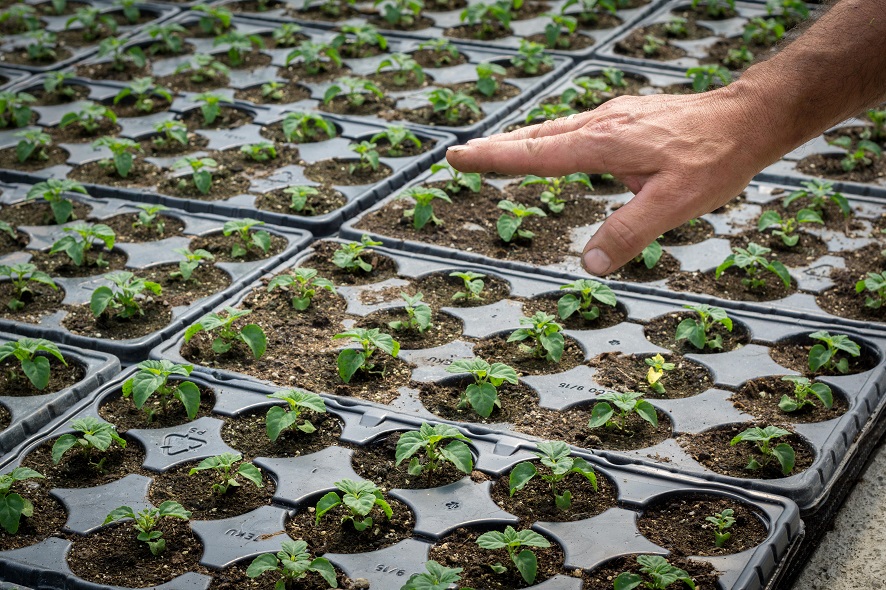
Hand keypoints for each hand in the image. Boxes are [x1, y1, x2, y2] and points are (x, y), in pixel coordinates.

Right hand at [446, 85, 786, 275]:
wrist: (748, 118)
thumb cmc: (714, 160)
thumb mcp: (673, 205)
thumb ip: (628, 235)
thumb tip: (588, 264)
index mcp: (603, 144)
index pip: (534, 153)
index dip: (492, 158)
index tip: (457, 157)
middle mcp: (601, 124)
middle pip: (535, 136)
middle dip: (495, 147)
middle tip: (460, 155)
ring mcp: (614, 115)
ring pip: (554, 129)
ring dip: (521, 141)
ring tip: (496, 152)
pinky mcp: (627, 115)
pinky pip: (575, 127)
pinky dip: (549, 137)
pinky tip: (556, 146)